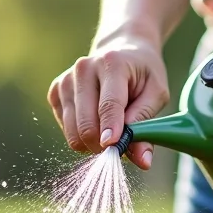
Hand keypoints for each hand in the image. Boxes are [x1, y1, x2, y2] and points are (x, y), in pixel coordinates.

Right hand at [47, 36, 165, 170]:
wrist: (120, 50)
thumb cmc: (142, 74)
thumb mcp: (156, 94)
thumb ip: (147, 126)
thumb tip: (143, 162)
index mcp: (112, 63)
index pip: (109, 104)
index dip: (111, 129)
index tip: (112, 147)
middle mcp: (83, 68)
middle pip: (86, 122)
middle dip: (102, 144)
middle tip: (119, 146)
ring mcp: (66, 80)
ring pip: (73, 131)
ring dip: (92, 142)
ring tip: (108, 131)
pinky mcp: (55, 91)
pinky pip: (66, 129)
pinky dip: (81, 133)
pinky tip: (94, 119)